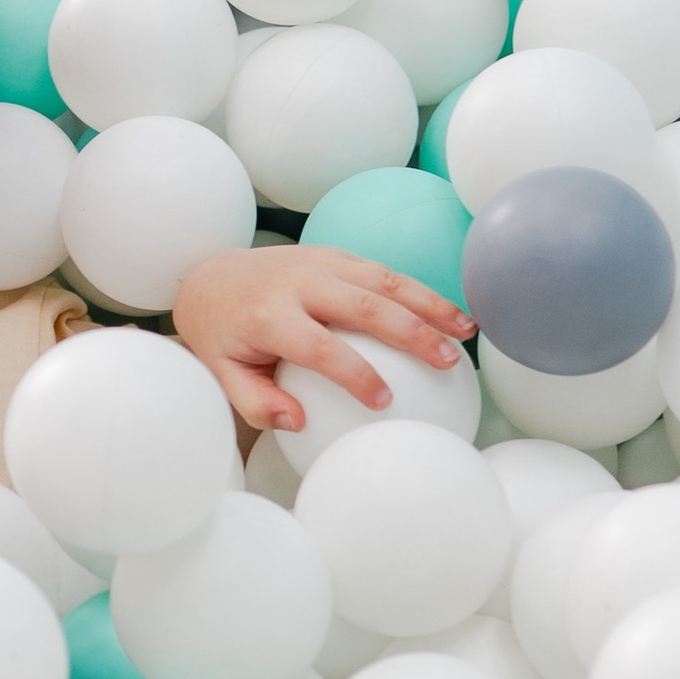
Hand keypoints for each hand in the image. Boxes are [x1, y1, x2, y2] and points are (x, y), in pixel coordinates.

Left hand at [171, 246, 471, 434]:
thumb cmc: (225, 338)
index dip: (355, 373)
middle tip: (448, 361)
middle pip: (364, 306)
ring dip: (429, 304)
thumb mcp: (223, 375)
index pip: (320, 346)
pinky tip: (450, 314)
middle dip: (411, 332)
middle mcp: (299, 282)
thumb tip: (297, 424)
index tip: (384, 401)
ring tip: (466, 331)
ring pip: (384, 280)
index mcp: (269, 316)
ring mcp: (320, 262)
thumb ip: (255, 403)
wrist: (213, 278)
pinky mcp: (335, 255)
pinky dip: (420, 291)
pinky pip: (383, 271)